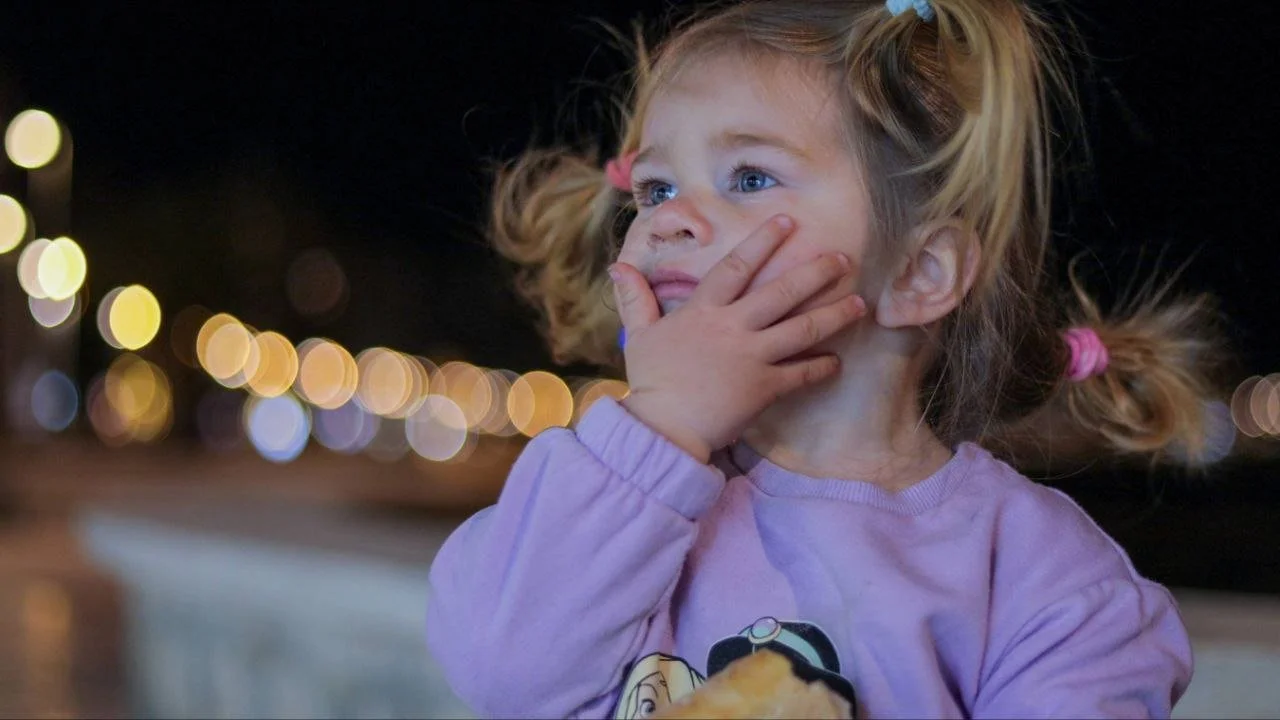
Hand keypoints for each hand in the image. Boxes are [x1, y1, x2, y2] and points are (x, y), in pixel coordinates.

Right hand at [610, 215, 866, 462]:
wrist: (664, 428)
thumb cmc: (651, 381)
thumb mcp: (639, 336)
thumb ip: (635, 300)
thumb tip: (619, 268)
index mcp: (703, 311)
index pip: (736, 267)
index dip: (762, 242)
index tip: (787, 222)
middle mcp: (733, 328)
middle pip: (782, 292)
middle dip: (815, 272)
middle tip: (843, 258)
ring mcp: (751, 357)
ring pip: (802, 330)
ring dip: (833, 315)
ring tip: (859, 303)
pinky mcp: (764, 388)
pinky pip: (801, 374)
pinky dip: (821, 367)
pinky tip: (837, 360)